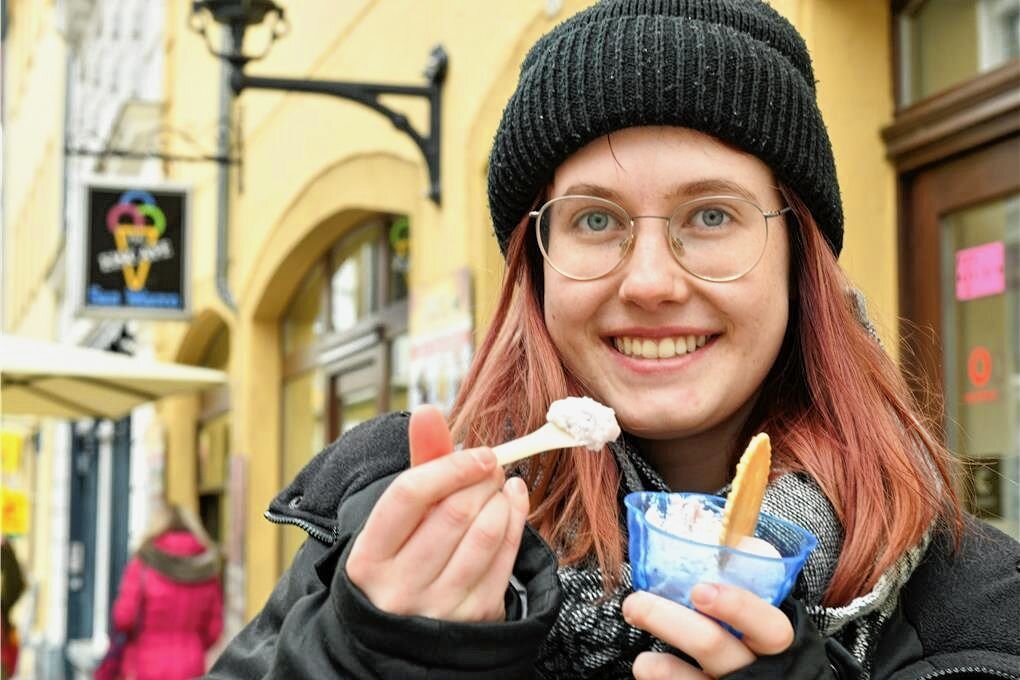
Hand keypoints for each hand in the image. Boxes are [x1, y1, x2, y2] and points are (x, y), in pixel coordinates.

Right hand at [346, 405, 529, 621]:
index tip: (479, 454)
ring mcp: (438, 608)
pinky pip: (506, 558)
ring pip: (484, 535)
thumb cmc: (405, 556)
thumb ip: (420, 462)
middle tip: (492, 467)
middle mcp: (399, 589)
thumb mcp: (402, 516)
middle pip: (453, 513)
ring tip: (501, 485)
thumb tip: (427, 410)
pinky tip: (513, 504)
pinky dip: (516, 521)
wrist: (409, 632)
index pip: (409, 495)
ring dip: (502, 500)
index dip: (450, 467)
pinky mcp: (475, 618)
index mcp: (368, 559)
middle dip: (482, 480)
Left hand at [622, 583, 793, 678]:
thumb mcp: (762, 614)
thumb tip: (706, 524)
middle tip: (637, 601)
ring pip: (688, 679)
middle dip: (668, 619)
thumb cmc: (758, 642)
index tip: (700, 590)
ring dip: (654, 657)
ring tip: (636, 633)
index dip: (738, 607)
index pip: (770, 628)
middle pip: (712, 646)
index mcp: (776, 645)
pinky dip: (652, 674)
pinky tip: (647, 663)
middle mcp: (756, 672)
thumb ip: (742, 576)